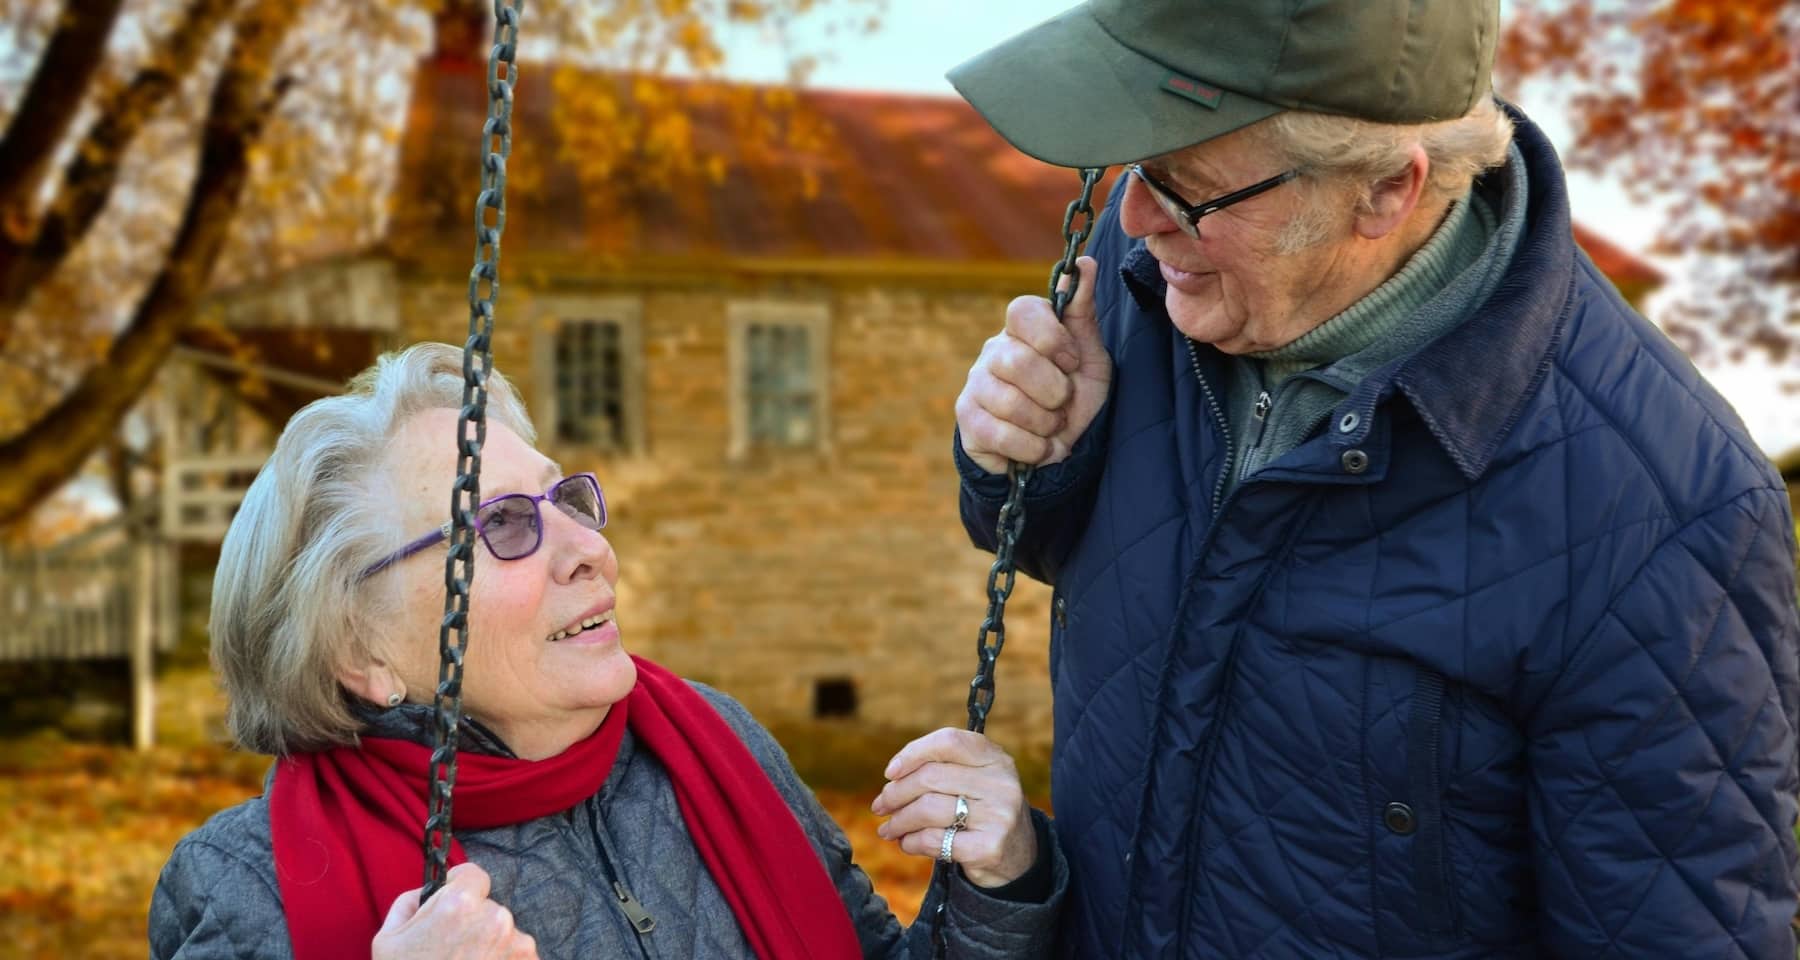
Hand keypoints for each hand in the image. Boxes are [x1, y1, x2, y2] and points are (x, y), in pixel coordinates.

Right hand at [373, 862, 538, 959]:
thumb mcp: (388, 940)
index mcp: (460, 904)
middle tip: (452, 951)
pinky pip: (517, 956)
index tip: (453, 906)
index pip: (474, 875)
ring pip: (505, 934)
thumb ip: (410, 903)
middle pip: (489, 908)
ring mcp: (517, 945)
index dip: (461, 888)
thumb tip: (428, 892)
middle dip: (474, 924)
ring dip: (491, 947)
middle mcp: (495, 919)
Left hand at [871, 728, 1036, 888]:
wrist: (1018, 856)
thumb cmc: (982, 810)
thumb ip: (942, 768)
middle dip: (896, 793)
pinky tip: (906, 843)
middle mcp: (1001, 783)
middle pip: (930, 778)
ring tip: (888, 828)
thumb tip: (892, 776)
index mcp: (996, 758)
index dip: (913, 753)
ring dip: (898, 821)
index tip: (890, 772)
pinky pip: (934, 840)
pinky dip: (911, 842)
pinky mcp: (989, 848)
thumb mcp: (976, 779)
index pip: (948, 741)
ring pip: (927, 809)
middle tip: (880, 806)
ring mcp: (998, 816)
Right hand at [955, 255, 1109, 474]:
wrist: (1056, 450)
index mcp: (1023, 329)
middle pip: (1018, 361)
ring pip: (1010, 403)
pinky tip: (1038, 447)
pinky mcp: (967, 420)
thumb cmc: (1073, 397)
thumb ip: (1083, 312)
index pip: (1022, 310)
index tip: (1072, 362)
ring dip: (1046, 424)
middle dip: (1055, 392)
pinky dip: (1032, 448)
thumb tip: (1085, 263)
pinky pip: (1000, 434)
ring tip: (1051, 427)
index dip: (1052, 339)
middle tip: (1063, 403)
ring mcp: (975, 384)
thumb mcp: (1090, 357)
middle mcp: (993, 351)